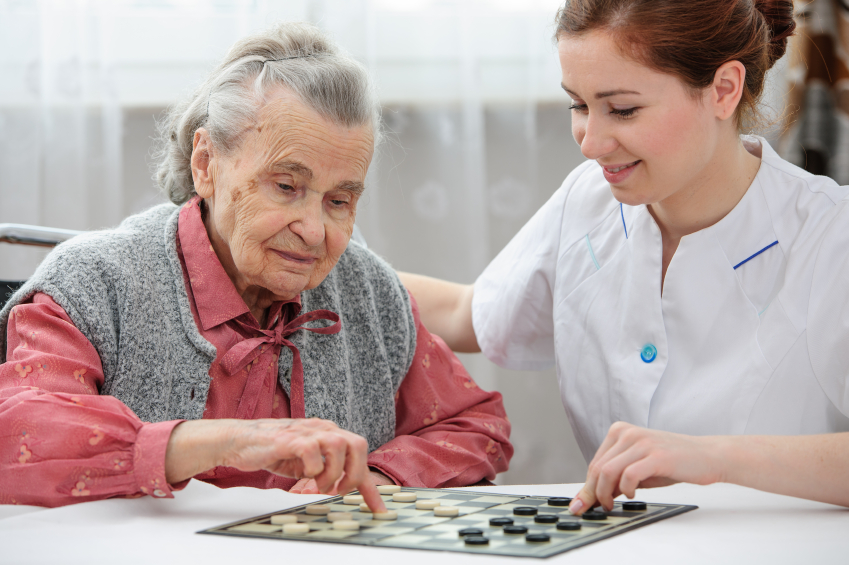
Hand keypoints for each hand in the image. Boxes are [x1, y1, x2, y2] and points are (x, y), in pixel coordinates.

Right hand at [165, 418, 385, 511]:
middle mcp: (322, 429)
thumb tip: (342, 487)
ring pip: (339, 446)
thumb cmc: (273, 450)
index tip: (379, 509)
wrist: (240, 441)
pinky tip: (302, 476)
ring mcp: (307, 431)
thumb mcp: (306, 463)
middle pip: (358, 444)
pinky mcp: (290, 438)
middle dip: (353, 474)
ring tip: (318, 486)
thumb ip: (325, 469)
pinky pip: (312, 452)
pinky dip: (312, 469)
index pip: (359, 456)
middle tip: (337, 491)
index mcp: (329, 433)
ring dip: (332, 473)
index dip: (370, 486)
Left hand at [569, 422, 723, 514]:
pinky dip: (625, 489)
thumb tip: (595, 495)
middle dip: (591, 493)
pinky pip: (628, 475)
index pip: (595, 462)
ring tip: (612, 504)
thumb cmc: (673, 462)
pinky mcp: (655, 455)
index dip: (587, 486)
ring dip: (605, 493)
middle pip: (598, 468)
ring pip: (608, 471)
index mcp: (620, 431)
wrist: (707, 455)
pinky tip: (631, 494)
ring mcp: (641, 442)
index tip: (581, 503)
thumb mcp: (639, 466)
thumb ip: (617, 477)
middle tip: (591, 509)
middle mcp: (628, 433)